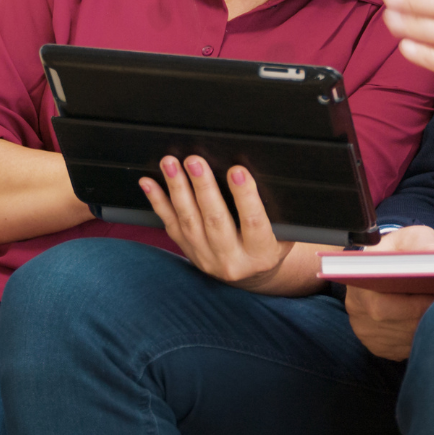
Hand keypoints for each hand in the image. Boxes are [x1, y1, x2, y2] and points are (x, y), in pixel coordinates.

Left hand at [140, 156, 292, 291]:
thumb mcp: (284, 232)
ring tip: (170, 164)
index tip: (237, 170)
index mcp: (261, 253)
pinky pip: (170, 225)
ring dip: (177, 189)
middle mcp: (231, 259)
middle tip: (195, 161)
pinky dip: (158, 202)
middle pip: (215, 220)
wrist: (252, 274)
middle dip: (203, 187)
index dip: (245, 196)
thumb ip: (273, 211)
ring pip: (189, 221)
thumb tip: (260, 171)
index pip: (254, 223)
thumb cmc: (271, 242)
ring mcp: (206, 257)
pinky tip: (149, 183)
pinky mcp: (188, 251)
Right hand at [345, 225, 433, 360]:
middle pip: (396, 326)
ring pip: (403, 340)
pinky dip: (421, 338)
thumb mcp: (409, 236)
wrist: (380, 265)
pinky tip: (431, 323)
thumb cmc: (397, 250)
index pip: (382, 306)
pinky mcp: (376, 345)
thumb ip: (423, 242)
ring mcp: (365, 331)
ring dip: (426, 330)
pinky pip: (404, 350)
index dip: (413, 306)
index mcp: (359, 281)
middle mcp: (356, 309)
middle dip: (426, 318)